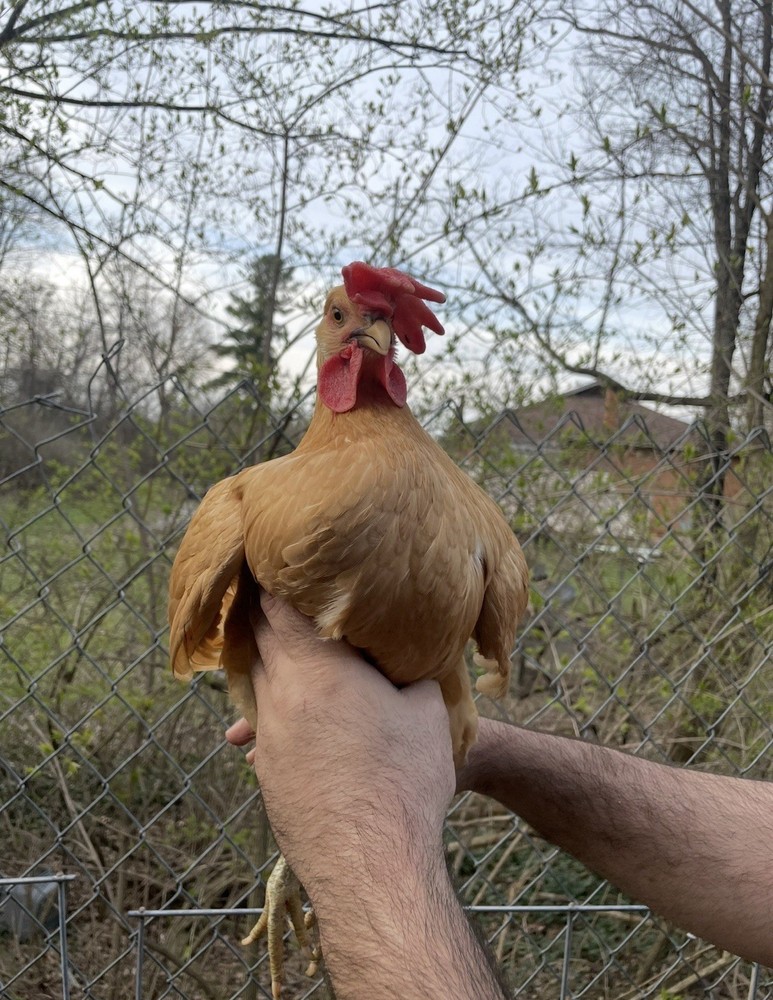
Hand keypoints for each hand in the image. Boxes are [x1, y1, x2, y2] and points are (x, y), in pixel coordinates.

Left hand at [227, 594, 509, 999]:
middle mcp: (281, 694)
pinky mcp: (266, 772)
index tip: (273, 562)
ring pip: (256, 684)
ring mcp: (268, 736)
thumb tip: (405, 654)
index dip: (274, 581)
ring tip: (285, 653)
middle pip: (259, 641)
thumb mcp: (427, 710)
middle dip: (267, 619)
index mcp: (317, 667)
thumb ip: (409, 670)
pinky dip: (274, 710)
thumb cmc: (406, 777)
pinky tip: (298, 717)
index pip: (278, 607)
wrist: (373, 860)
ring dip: (267, 664)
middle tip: (274, 598)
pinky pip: (263, 726)